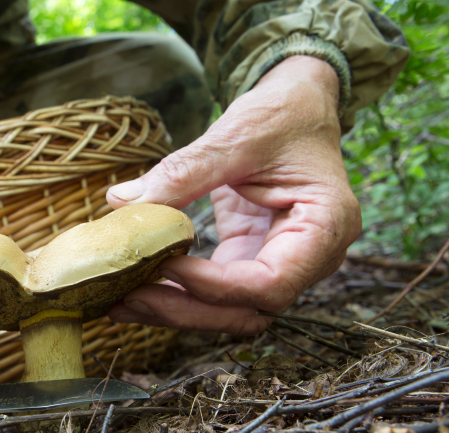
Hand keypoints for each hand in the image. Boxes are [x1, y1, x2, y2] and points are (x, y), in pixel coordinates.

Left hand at [106, 56, 360, 333]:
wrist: (297, 105)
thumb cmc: (282, 114)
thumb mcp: (236, 136)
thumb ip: (183, 172)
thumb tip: (121, 202)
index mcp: (326, 226)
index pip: (271, 282)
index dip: (214, 286)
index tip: (164, 265)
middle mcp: (311, 258)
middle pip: (248, 311)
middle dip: (185, 310)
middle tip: (127, 298)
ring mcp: (281, 262)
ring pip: (230, 311)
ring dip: (177, 311)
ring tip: (122, 302)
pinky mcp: (250, 256)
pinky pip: (216, 290)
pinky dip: (178, 292)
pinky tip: (138, 287)